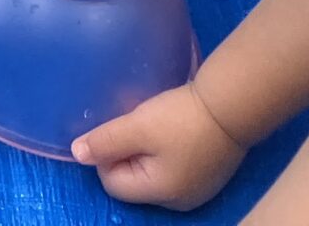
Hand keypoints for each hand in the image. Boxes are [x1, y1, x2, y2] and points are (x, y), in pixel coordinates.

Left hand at [71, 83, 247, 211]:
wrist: (232, 106)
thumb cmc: (181, 118)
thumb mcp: (137, 127)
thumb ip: (105, 141)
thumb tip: (76, 154)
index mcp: (161, 193)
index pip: (112, 183)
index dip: (105, 154)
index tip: (115, 128)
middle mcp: (179, 200)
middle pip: (132, 180)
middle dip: (125, 153)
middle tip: (133, 124)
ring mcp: (197, 189)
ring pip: (152, 172)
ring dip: (144, 150)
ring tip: (150, 124)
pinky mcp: (207, 175)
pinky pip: (172, 167)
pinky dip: (163, 150)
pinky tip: (169, 129)